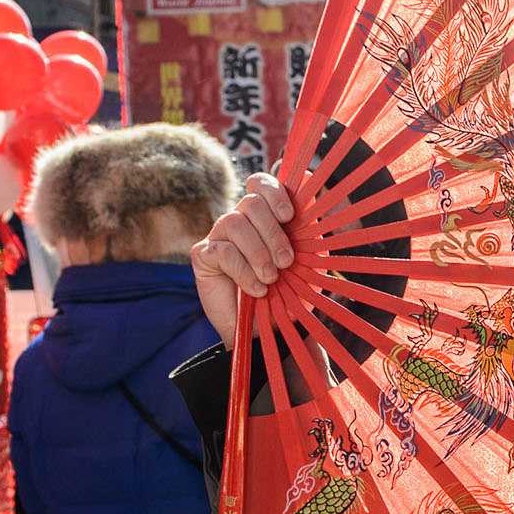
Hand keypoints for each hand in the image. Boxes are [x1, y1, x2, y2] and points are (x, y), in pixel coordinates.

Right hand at [191, 173, 295, 347]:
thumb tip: (310, 185)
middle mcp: (242, 220)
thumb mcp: (309, 262)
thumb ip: (309, 227)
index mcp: (268, 217)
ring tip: (271, 279)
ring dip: (259, 253)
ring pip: (235, 223)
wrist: (269, 330)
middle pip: (251, 201)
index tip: (289, 216)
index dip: (274, 191)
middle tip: (286, 261)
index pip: (262, 183)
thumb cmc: (291, 293)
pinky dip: (243, 271)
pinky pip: (223, 251)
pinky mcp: (204, 255)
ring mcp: (220, 236)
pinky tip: (256, 289)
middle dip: (273, 231)